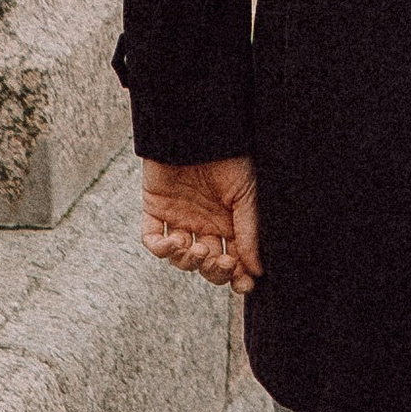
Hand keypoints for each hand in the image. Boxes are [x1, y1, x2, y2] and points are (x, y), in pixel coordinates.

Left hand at [142, 154, 259, 290]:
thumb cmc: (231, 156)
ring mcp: (180, 218)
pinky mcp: (156, 208)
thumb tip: (257, 272)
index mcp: (230, 222)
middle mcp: (205, 224)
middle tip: (222, 260)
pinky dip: (160, 249)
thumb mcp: (248, 195)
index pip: (234, 260)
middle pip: (207, 265)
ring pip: (181, 258)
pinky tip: (173, 243)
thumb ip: (250, 233)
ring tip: (198, 249)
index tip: (244, 283)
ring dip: (189, 261)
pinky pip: (152, 239)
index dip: (238, 276)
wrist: (200, 128)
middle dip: (215, 271)